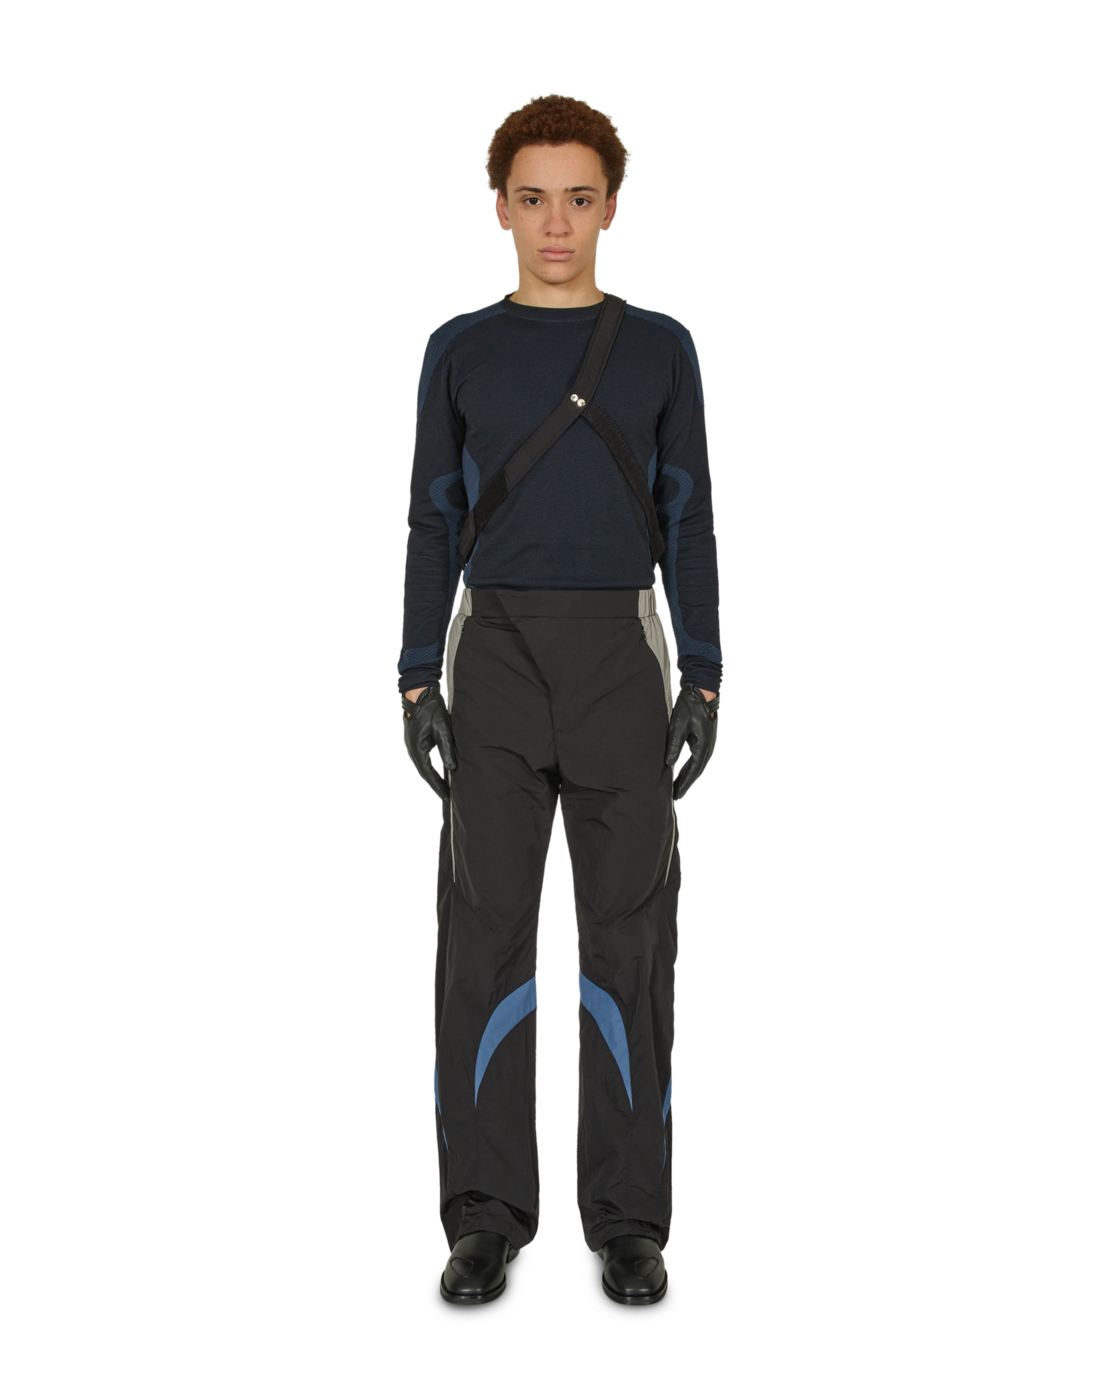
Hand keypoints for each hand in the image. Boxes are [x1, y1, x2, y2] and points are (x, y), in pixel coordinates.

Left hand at [664, 684, 719, 801]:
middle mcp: (709, 747)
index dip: (684, 784)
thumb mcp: (678, 725)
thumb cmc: (689, 707)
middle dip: (686, 783)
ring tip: (678, 787)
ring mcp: (709, 744)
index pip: (693, 770)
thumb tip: (669, 763)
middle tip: (676, 796)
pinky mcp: (706, 740)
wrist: (701, 692)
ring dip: (689, 776)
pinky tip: (683, 771)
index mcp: (702, 745)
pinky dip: (691, 767)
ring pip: (698, 766)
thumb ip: (675, 744)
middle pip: (697, 771)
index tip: (676, 795)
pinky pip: (698, 758)